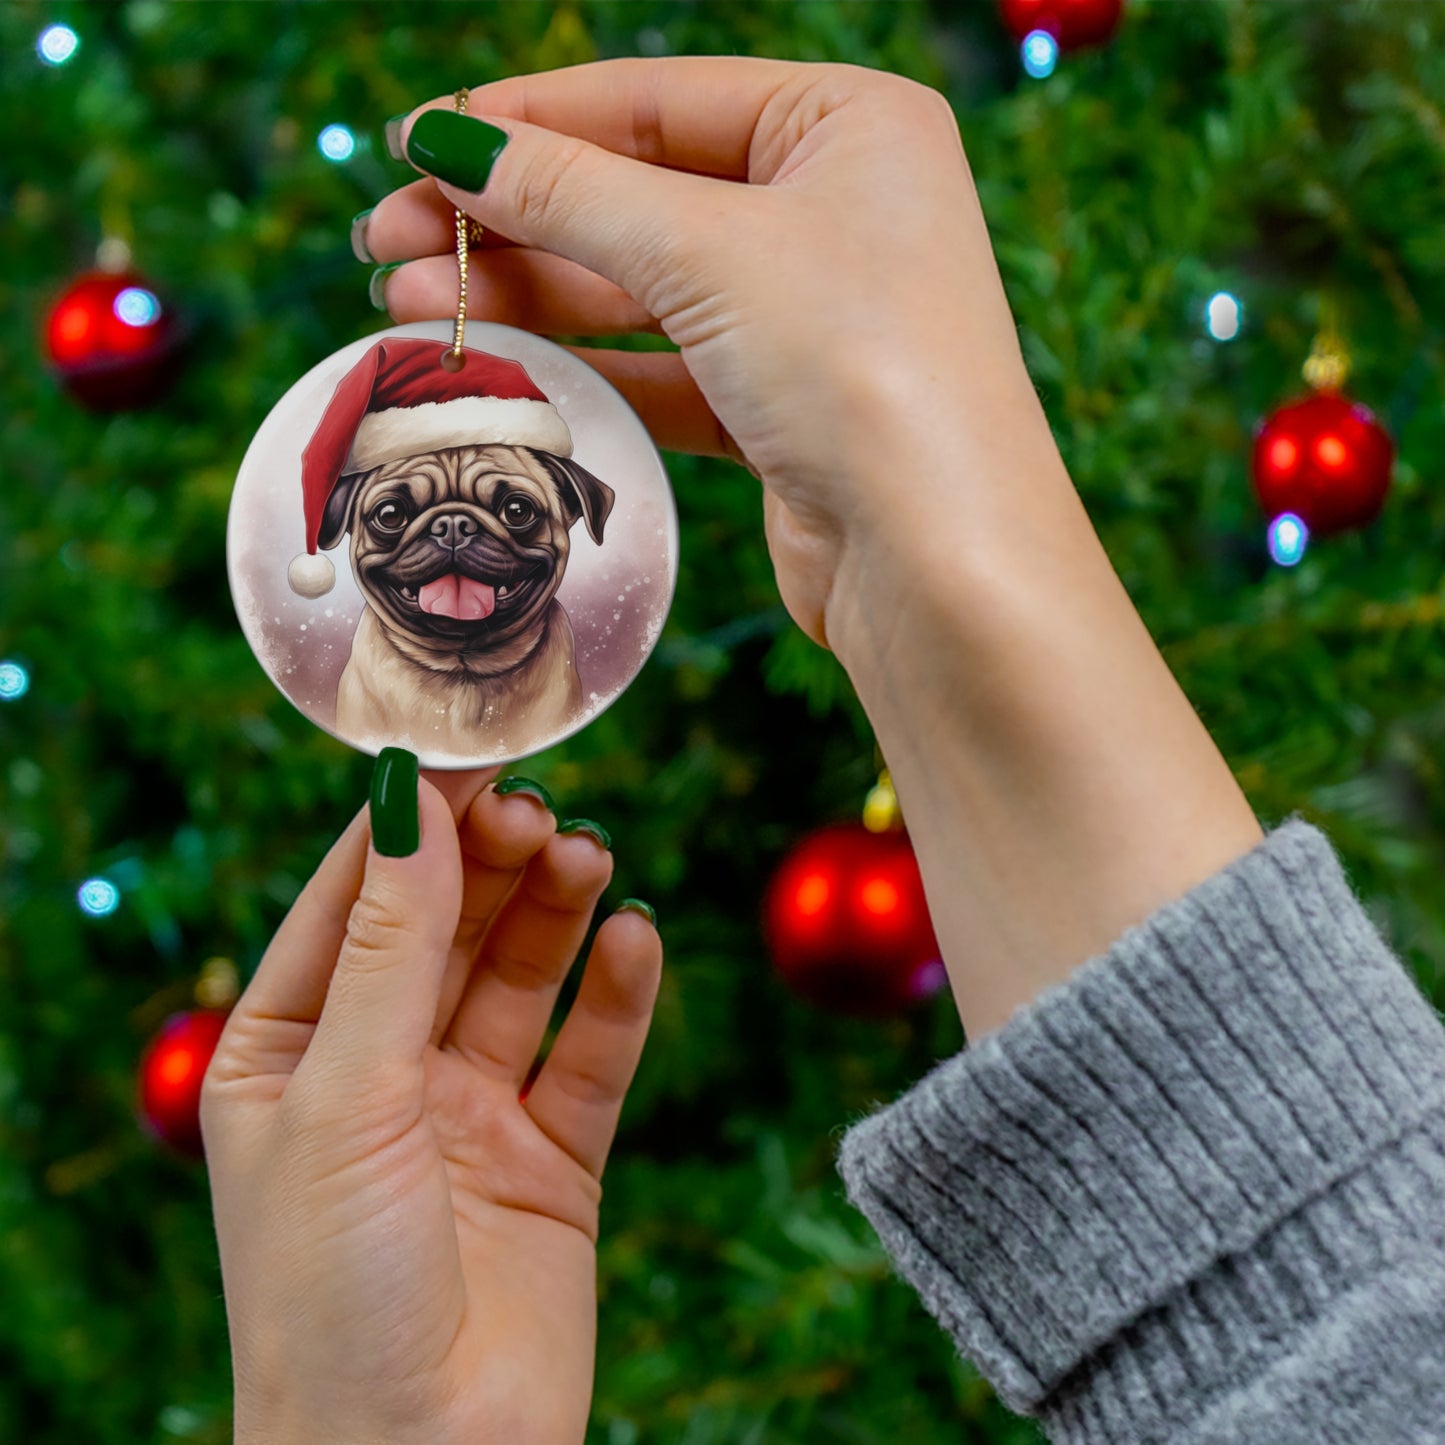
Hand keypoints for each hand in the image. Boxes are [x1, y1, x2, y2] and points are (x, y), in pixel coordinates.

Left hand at [201, 769, 661, 1444]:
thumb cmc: (330, 1293)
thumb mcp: (344, 1096)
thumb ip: (390, 947)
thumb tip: (409, 802)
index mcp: (289, 1053)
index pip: (351, 903)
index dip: (409, 826)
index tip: (469, 753)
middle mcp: (379, 1074)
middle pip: (446, 929)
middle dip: (491, 864)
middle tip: (541, 811)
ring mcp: (469, 1114)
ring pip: (522, 978)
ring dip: (556, 912)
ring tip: (590, 858)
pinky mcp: (552, 1160)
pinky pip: (590, 1056)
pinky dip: (617, 995)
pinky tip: (635, 939)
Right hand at [361, 56, 1054, 651]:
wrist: (937, 560)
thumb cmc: (860, 368)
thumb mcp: (707, 251)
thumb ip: (571, 193)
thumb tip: (450, 142)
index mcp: (848, 124)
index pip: (655, 100)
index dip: (527, 120)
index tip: (416, 142)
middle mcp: (834, 209)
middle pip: (637, 194)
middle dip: (509, 218)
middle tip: (386, 240)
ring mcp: (809, 314)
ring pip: (641, 288)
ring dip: (527, 295)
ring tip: (407, 306)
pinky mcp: (782, 407)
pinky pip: (663, 369)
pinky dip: (582, 367)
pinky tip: (497, 364)